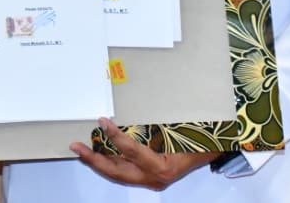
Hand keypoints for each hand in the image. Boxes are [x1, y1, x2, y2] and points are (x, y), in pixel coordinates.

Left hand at [69, 118, 216, 189]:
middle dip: (94, 159)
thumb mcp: (183, 130)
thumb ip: (161, 125)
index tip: (103, 121)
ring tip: (79, 149)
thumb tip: (137, 107)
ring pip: (117, 175)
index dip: (116, 137)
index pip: (133, 152)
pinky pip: (122, 172)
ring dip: (97, 162)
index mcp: (163, 166)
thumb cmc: (200, 138)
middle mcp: (154, 178)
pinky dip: (108, 163)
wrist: (213, 153)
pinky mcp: (146, 178)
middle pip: (117, 171)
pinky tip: (96, 153)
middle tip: (76, 146)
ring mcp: (150, 181)